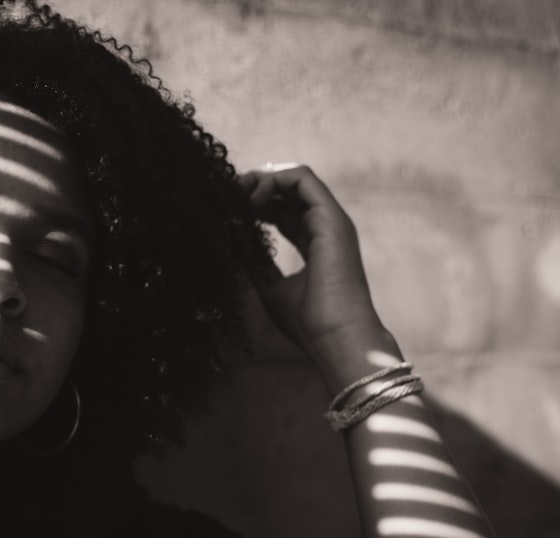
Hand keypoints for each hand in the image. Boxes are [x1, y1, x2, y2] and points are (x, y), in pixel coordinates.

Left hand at [238, 165, 396, 387]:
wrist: (334, 338)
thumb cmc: (307, 323)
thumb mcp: (270, 287)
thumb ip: (255, 261)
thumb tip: (233, 235)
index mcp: (314, 244)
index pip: (282, 211)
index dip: (253, 205)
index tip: (227, 211)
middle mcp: (325, 228)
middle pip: (287, 191)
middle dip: (253, 187)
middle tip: (226, 195)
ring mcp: (330, 221)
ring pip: (295, 178)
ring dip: (261, 179)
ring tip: (236, 194)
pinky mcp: (331, 218)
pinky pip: (302, 180)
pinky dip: (273, 181)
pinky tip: (252, 201)